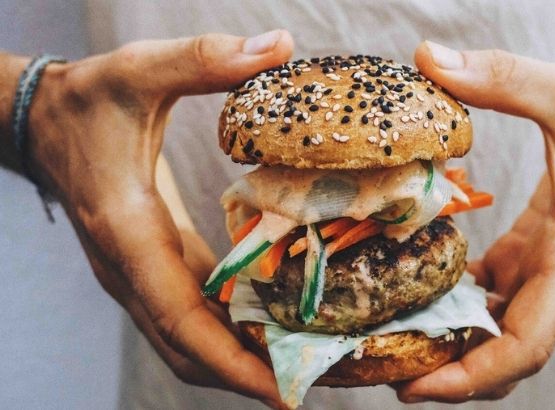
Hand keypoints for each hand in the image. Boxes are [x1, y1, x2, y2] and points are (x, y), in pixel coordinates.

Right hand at [25, 31, 293, 406]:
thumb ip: (205, 59)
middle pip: (187, 349)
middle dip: (246, 376)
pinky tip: (271, 325)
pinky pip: (190, 315)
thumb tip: (279, 45)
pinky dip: (228, 332)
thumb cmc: (89, 101)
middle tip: (312, 384)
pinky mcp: (152, 266)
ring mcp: (138, 274)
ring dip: (240, 361)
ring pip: (187, 341)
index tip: (281, 392)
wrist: (45, 121)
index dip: (230, 361)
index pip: (178, 318)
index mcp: (128, 232)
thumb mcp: (142, 72)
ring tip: (303, 366)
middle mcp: (130, 268)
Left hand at [397, 42, 554, 401]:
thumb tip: (429, 57)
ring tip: (379, 339)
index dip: (473, 375)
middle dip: (445, 373)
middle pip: (502, 354)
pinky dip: (452, 304)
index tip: (418, 389)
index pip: (527, 344)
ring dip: (444, 342)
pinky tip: (409, 290)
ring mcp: (546, 274)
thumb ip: (504, 77)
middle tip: (375, 370)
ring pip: (494, 331)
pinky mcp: (534, 259)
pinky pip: (491, 298)